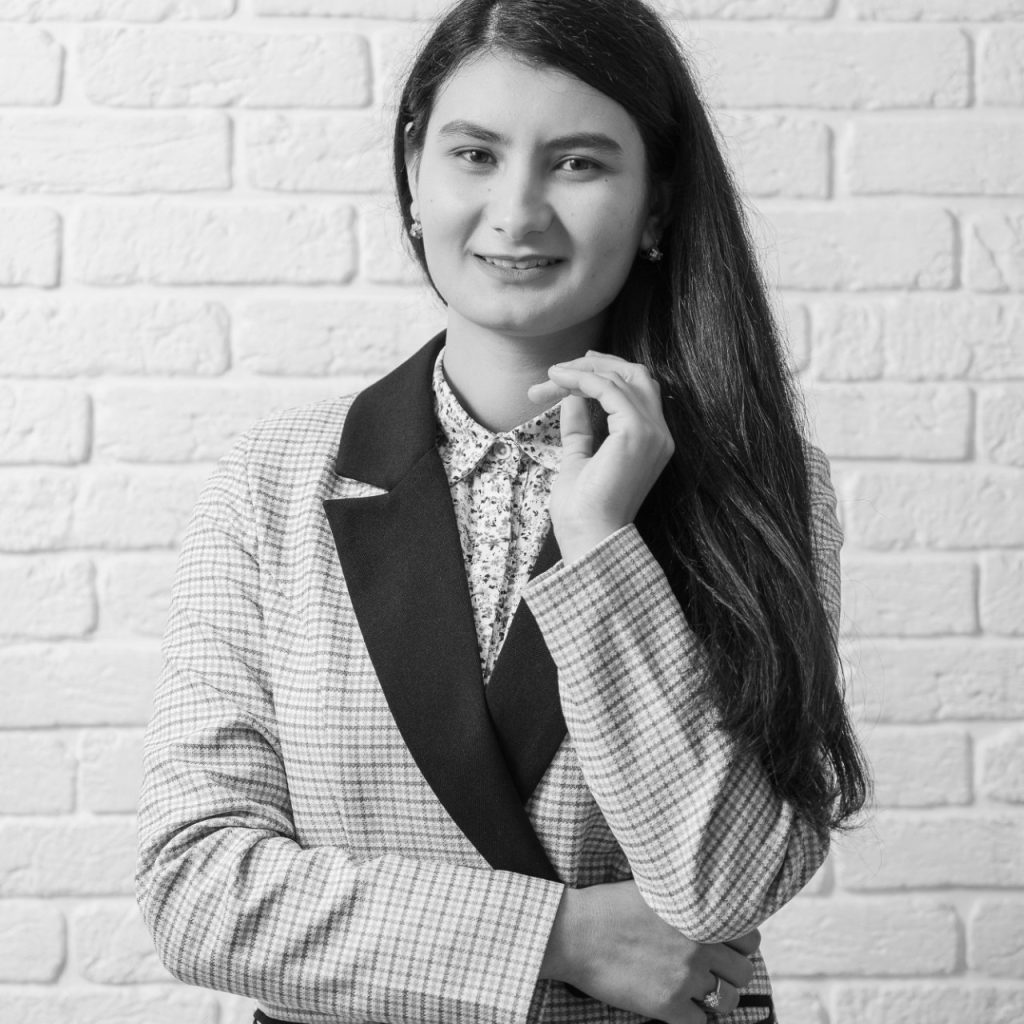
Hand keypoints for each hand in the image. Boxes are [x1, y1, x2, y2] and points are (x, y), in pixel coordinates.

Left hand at [527, 351, 673, 563]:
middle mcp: (658, 434)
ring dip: (582, 371)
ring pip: (622, 377)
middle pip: (636, 376)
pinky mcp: (635, 431)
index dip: (602, 376)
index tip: (567, 375)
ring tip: (551, 376)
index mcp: (651, 442)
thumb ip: (580, 428)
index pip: (635, 392)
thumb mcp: (578, 459)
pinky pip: (608, 388)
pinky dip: (582, 379)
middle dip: (597, 365)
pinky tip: (559, 380)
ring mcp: (651, 432)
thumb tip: (572, 398)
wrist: (588, 537)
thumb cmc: (582, 511)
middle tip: (560, 368)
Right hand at [540, 880, 757, 1023]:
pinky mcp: (669, 1005)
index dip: (738, 945)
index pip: (749, 938)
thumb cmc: (608, 906)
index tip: (725, 947)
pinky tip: (679, 1005)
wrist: (575, 932)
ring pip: (728, 1000)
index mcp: (698, 914)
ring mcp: (686, 977)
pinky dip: (694, 1017)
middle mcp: (700, 945)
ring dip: (718, 998)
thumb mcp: (653, 890)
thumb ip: (685, 903)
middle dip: (730, 972)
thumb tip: (706, 910)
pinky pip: (701, 1022)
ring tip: (700, 992)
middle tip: (712, 971)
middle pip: (743, 971)